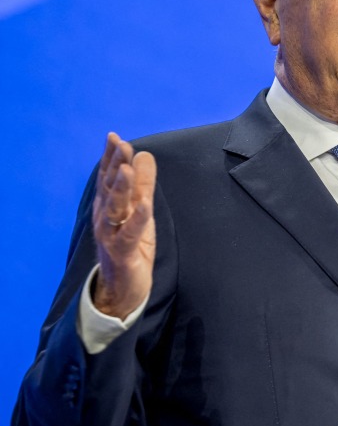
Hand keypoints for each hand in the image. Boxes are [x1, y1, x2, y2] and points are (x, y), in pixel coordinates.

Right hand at [90, 133, 156, 319]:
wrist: (122, 288)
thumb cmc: (131, 245)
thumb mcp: (140, 211)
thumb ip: (143, 184)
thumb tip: (144, 155)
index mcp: (108, 207)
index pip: (108, 178)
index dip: (110, 158)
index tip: (114, 137)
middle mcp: (106, 219)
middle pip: (109, 189)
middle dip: (114, 166)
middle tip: (120, 144)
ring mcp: (111, 236)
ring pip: (115, 209)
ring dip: (121, 189)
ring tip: (126, 169)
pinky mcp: (122, 253)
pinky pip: (128, 235)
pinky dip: (137, 219)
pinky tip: (144, 206)